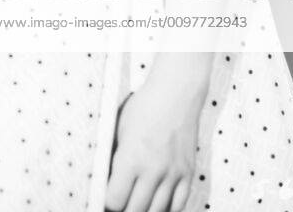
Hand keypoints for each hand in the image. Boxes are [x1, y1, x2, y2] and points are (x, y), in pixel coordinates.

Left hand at [105, 68, 205, 211]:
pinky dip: (166, 210)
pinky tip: (156, 207)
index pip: (115, 200)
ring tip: (135, 206)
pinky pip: (178, 205)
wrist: (176, 93)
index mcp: (131, 157)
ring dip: (144, 211)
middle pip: (136, 210)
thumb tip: (108, 182)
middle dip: (124, 210)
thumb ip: (115, 158)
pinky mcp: (188, 174)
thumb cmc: (144, 107)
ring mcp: (173, 174)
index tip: (105, 201)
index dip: (107, 204)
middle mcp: (153, 170)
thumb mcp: (119, 129)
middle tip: (119, 205)